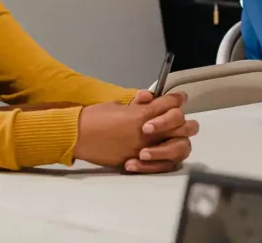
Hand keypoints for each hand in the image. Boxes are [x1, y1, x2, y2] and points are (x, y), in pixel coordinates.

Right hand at [74, 92, 198, 173]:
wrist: (78, 136)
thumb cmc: (94, 117)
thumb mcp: (116, 105)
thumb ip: (136, 104)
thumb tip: (149, 97)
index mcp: (141, 114)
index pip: (169, 104)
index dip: (177, 98)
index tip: (180, 97)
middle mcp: (147, 132)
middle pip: (180, 123)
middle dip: (183, 118)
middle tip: (180, 117)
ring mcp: (145, 149)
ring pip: (178, 145)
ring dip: (179, 139)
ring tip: (174, 136)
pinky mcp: (140, 163)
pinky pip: (165, 165)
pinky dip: (168, 158)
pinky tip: (164, 152)